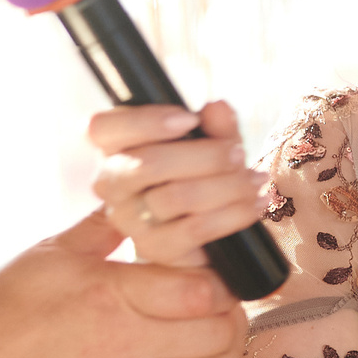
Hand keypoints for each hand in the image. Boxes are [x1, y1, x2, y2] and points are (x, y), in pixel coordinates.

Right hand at [0, 211, 249, 357]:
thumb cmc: (0, 312)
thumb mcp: (48, 253)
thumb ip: (100, 228)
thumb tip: (131, 199)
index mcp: (114, 294)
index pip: (201, 290)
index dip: (219, 280)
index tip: (212, 273)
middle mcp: (129, 344)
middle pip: (217, 333)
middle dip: (230, 315)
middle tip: (223, 304)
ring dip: (226, 355)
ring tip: (220, 339)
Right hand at [88, 101, 271, 267]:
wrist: (209, 229)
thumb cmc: (202, 175)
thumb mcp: (213, 143)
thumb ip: (215, 125)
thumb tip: (217, 108)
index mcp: (115, 147)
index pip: (102, 128)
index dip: (144, 121)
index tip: (190, 118)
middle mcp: (111, 183)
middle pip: (146, 164)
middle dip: (204, 156)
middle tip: (237, 153)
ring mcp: (128, 219)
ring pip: (175, 197)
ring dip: (226, 186)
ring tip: (255, 180)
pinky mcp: (153, 249)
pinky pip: (195, 228)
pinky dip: (233, 214)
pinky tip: (254, 205)